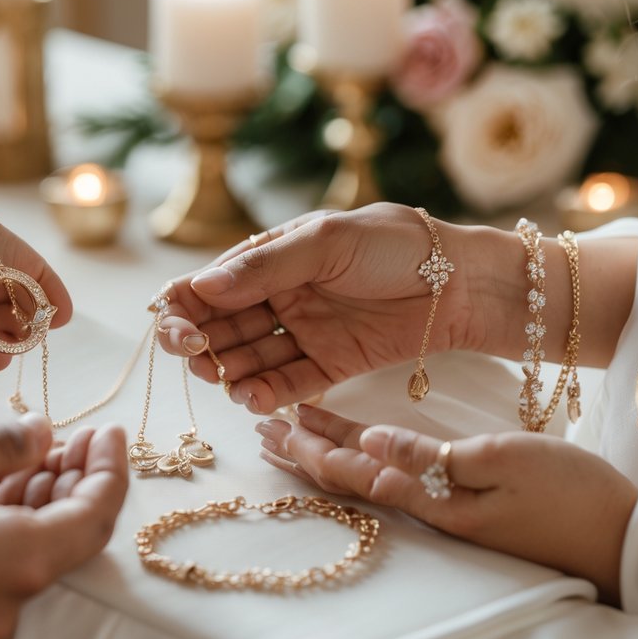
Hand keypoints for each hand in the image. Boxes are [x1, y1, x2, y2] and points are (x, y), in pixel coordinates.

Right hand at [0, 415, 127, 638]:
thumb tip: (41, 437)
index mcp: (7, 565)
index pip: (93, 519)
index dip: (109, 470)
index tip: (109, 431)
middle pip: (55, 540)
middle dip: (68, 483)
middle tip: (72, 434)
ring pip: (11, 559)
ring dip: (26, 505)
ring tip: (28, 451)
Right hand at [156, 205, 498, 412]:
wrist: (462, 280)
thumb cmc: (396, 244)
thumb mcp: (327, 241)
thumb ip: (266, 266)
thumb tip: (203, 286)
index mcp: (270, 258)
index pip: (208, 285)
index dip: (182, 306)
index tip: (175, 325)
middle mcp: (278, 297)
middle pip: (220, 326)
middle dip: (199, 343)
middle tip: (195, 355)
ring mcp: (303, 333)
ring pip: (248, 358)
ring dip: (228, 370)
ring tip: (224, 379)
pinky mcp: (330, 366)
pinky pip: (287, 384)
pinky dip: (265, 393)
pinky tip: (251, 398)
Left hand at [255, 405, 637, 601]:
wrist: (617, 534)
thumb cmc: (567, 494)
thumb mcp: (501, 462)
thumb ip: (430, 456)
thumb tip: (369, 440)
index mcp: (429, 496)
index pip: (352, 470)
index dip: (309, 447)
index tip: (271, 423)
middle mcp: (427, 504)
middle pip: (349, 476)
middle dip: (303, 451)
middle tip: (262, 426)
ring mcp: (444, 504)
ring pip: (368, 475)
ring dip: (326, 453)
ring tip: (289, 434)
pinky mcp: (462, 500)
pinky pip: (397, 475)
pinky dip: (364, 456)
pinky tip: (357, 444)